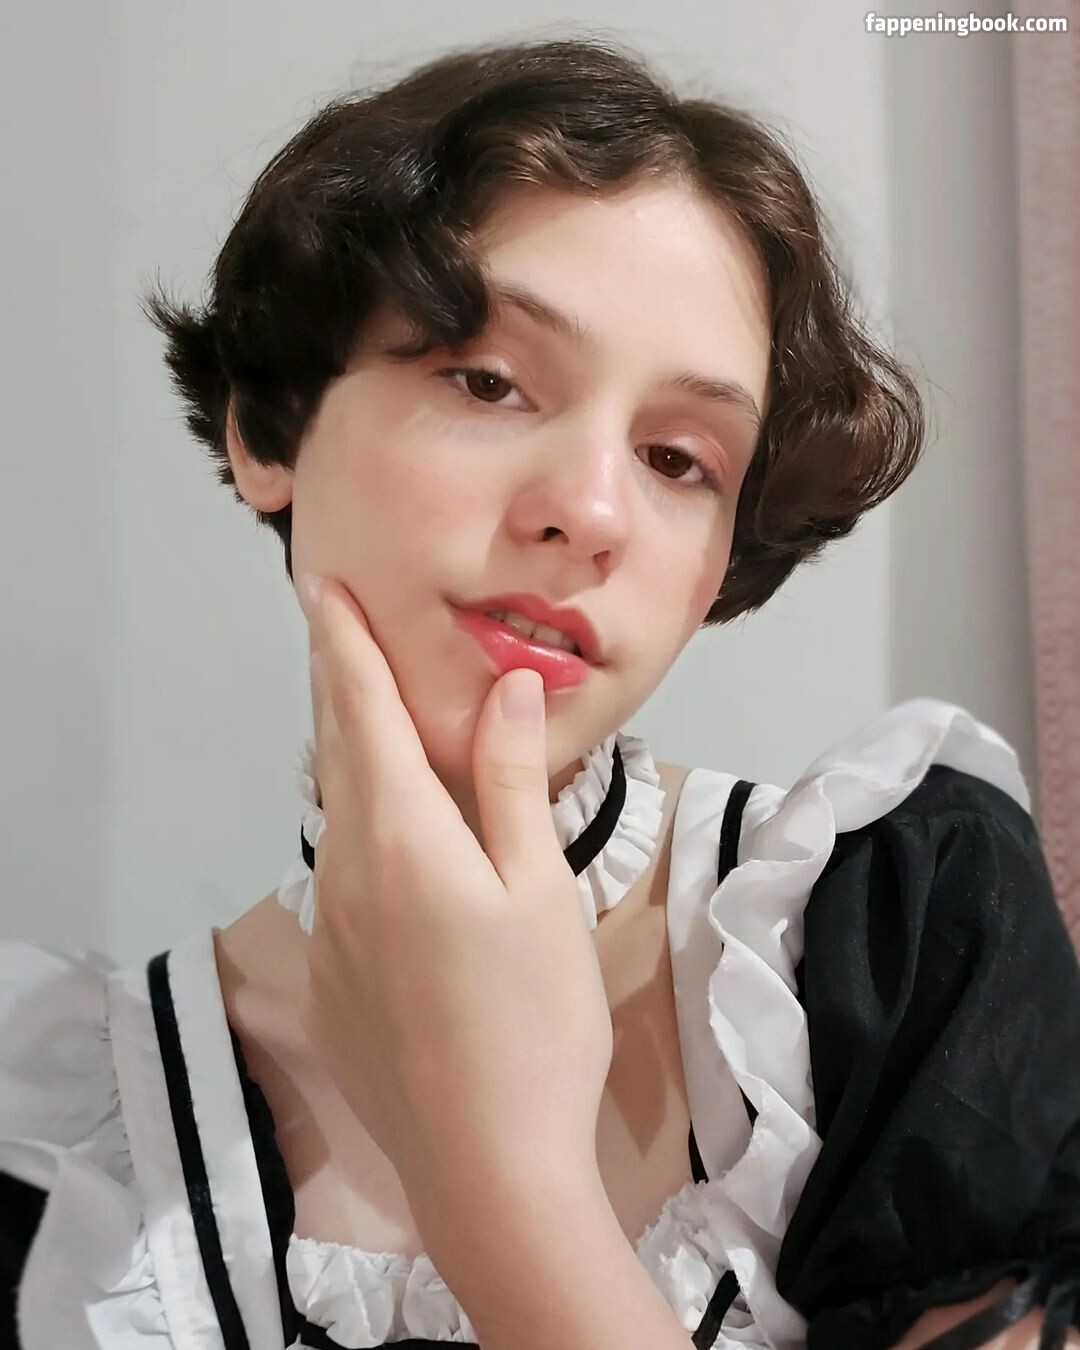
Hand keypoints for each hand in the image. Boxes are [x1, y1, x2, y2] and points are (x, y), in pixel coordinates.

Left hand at [296, 573, 612, 1211]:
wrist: (487, 1166)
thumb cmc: (534, 1019)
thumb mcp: (539, 890)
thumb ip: (511, 784)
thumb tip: (507, 687)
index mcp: (400, 836)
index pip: (361, 712)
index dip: (342, 644)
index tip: (322, 587)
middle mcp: (345, 870)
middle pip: (334, 755)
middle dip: (335, 687)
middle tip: (337, 633)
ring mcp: (330, 928)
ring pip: (335, 816)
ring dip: (349, 759)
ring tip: (372, 723)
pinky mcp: (333, 976)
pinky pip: (340, 875)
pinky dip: (359, 830)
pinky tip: (394, 846)